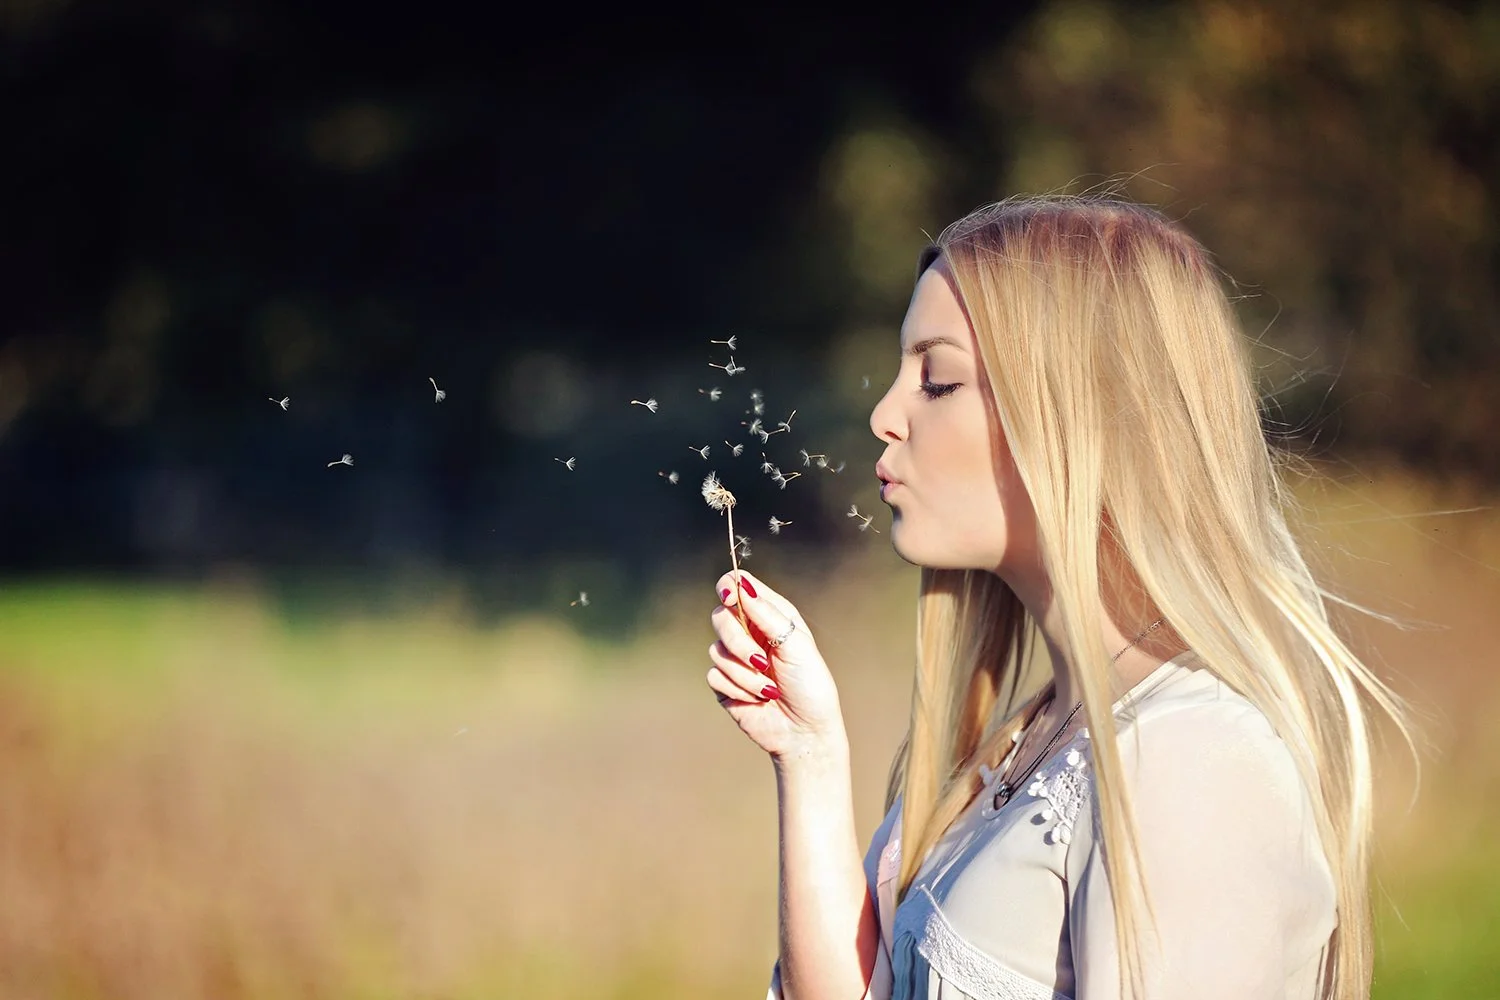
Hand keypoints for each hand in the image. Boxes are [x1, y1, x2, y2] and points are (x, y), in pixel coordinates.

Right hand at [706, 570, 846, 760]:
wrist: (805, 732)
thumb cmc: (810, 685)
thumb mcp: (795, 644)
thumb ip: (767, 614)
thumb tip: (740, 585)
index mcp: (771, 616)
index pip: (738, 586)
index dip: (729, 587)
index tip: (730, 598)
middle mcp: (750, 633)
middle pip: (720, 616)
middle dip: (738, 641)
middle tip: (761, 660)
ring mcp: (736, 658)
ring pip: (716, 649)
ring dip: (745, 673)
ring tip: (768, 689)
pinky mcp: (725, 684)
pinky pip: (714, 675)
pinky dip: (737, 688)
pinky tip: (757, 699)